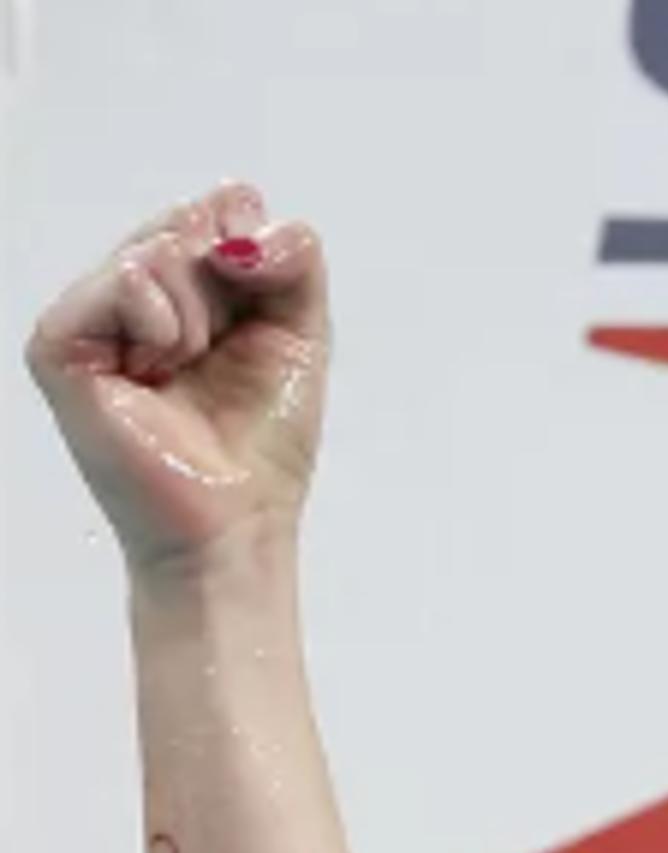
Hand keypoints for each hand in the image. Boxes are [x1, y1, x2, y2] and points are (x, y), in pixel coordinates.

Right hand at [26, 185, 331, 577]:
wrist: (235, 521)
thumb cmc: (260, 444)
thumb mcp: (301, 334)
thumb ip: (293, 262)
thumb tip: (251, 212)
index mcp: (184, 289)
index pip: (218, 210)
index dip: (253, 241)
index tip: (263, 295)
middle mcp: (131, 295)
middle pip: (190, 224)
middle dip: (230, 289)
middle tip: (218, 353)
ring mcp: (91, 316)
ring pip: (158, 248)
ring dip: (199, 316)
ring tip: (184, 371)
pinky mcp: (60, 344)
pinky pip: (123, 279)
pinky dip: (163, 322)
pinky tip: (159, 368)